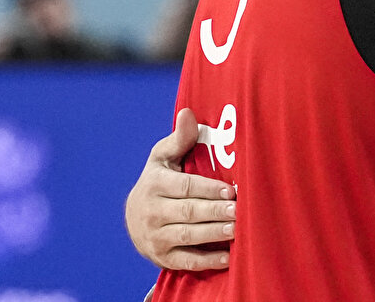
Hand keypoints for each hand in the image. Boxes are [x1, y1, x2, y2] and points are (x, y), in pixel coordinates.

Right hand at [125, 108, 236, 270]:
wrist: (135, 218)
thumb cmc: (158, 181)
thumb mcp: (162, 158)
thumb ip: (179, 138)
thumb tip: (188, 113)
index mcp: (155, 185)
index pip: (185, 187)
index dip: (208, 189)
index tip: (231, 190)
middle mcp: (153, 212)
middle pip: (188, 212)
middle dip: (215, 211)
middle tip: (239, 210)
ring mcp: (156, 237)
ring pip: (188, 236)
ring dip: (214, 233)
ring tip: (238, 229)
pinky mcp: (163, 257)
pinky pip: (186, 261)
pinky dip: (207, 261)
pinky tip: (229, 257)